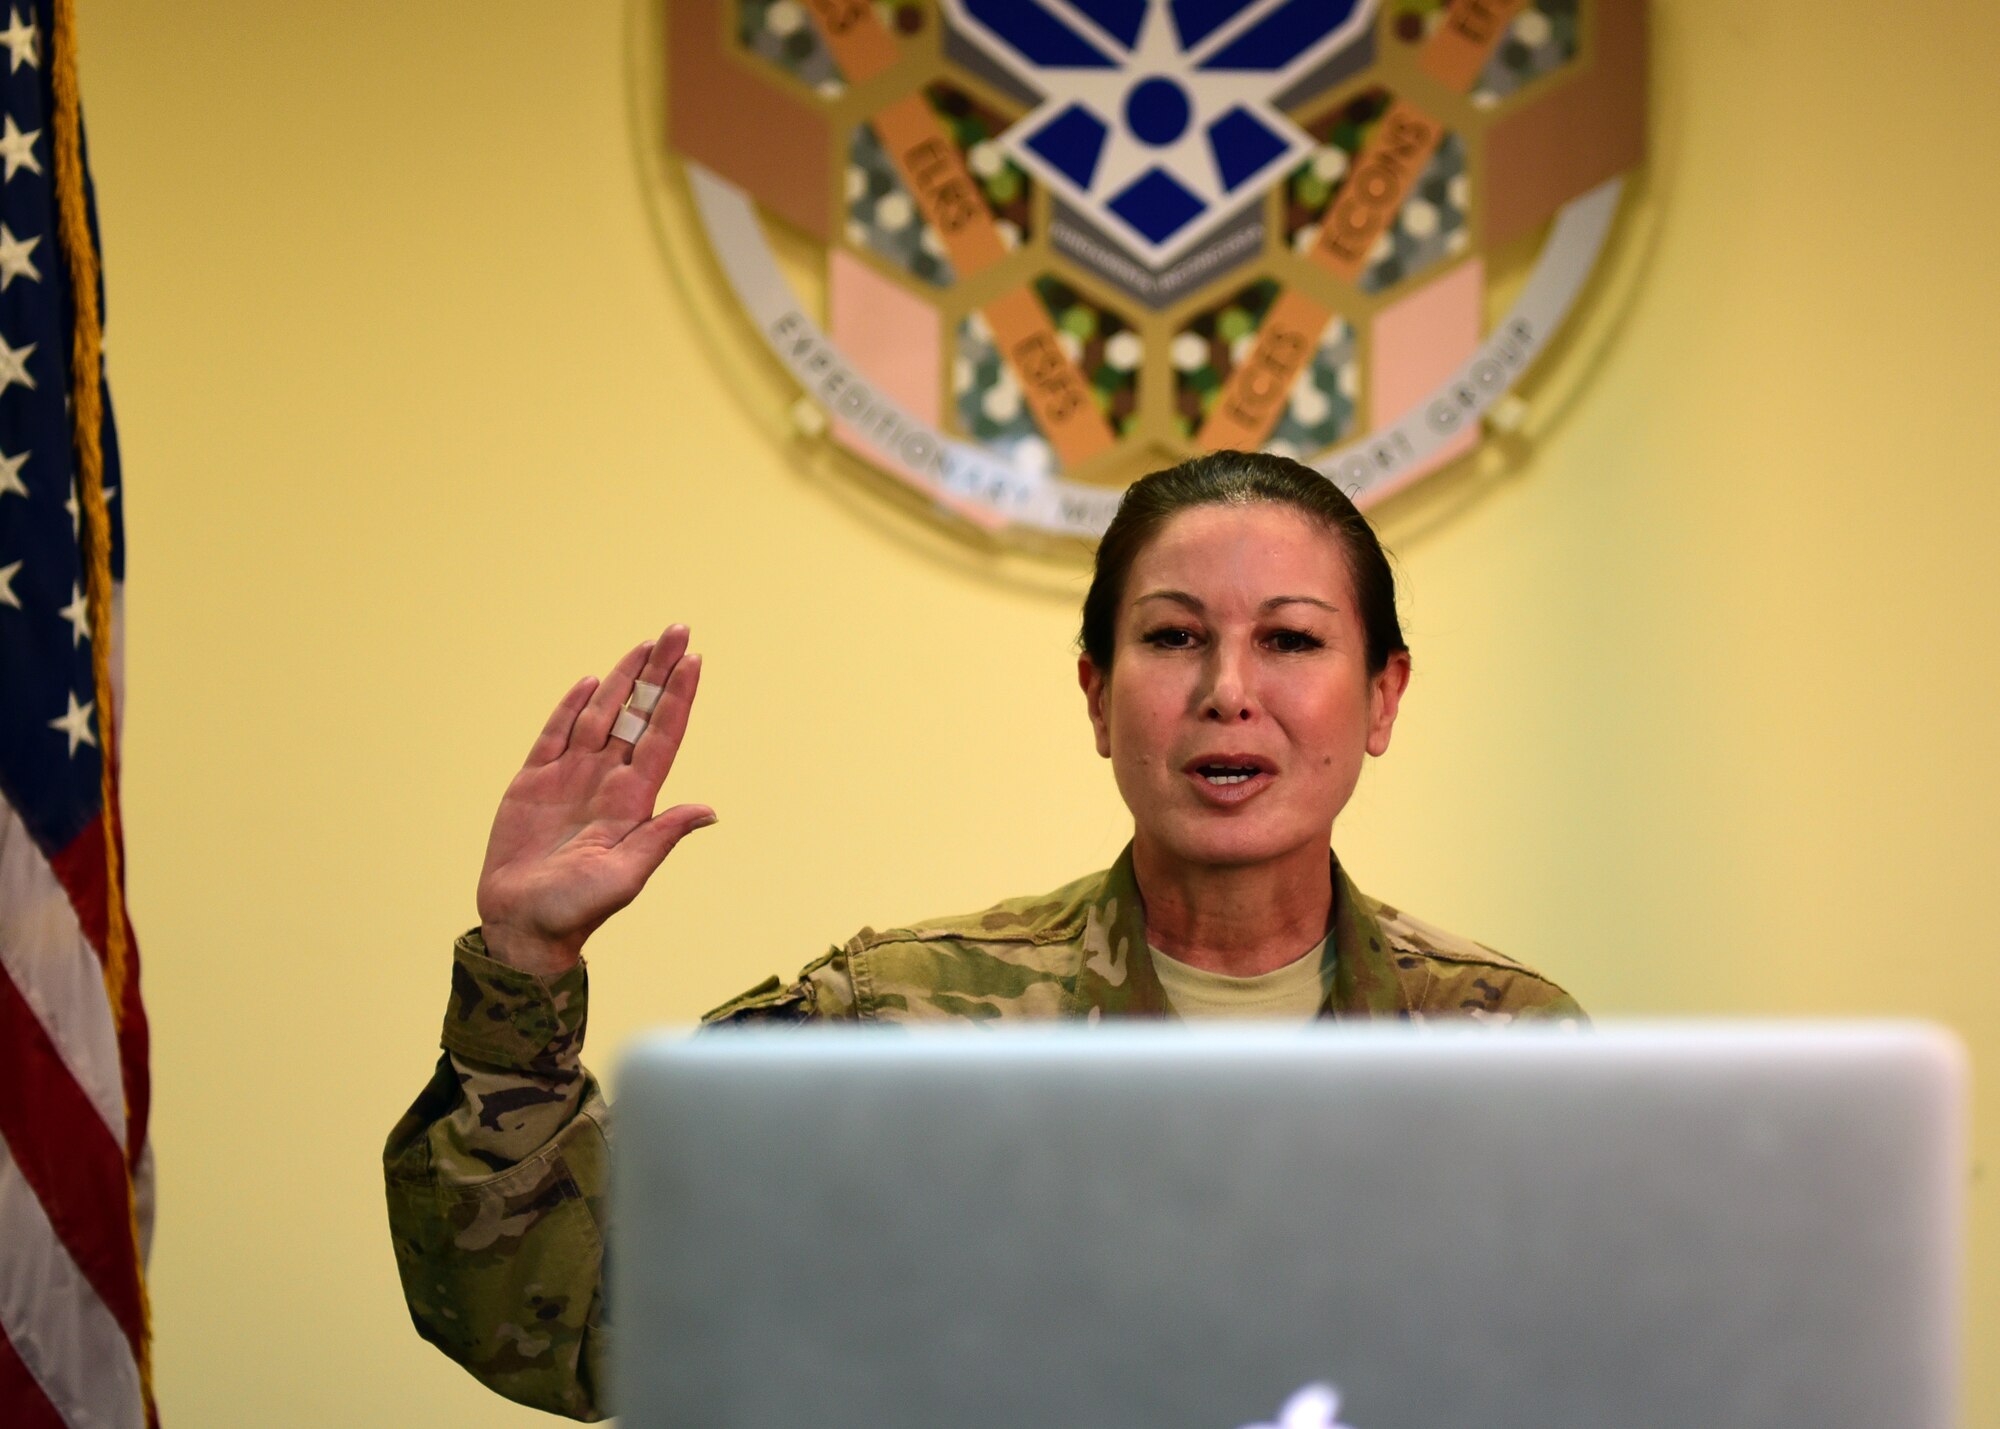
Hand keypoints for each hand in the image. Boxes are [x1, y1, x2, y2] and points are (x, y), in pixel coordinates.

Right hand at [475, 625, 713, 974]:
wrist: (522, 925)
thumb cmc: (577, 909)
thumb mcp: (626, 875)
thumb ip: (662, 836)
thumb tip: (708, 811)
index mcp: (633, 800)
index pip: (662, 735)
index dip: (677, 697)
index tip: (693, 660)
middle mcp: (607, 780)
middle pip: (638, 713)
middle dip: (657, 672)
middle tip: (677, 629)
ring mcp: (571, 778)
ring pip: (602, 715)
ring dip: (622, 679)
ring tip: (644, 645)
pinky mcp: (534, 782)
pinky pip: (556, 734)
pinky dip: (572, 706)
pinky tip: (591, 681)